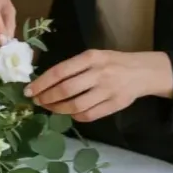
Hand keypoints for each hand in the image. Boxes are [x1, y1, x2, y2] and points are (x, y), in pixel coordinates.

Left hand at [25, 50, 172, 122]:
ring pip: (76, 105)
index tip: (29, 90)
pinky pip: (89, 115)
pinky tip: (70, 113)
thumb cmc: (113, 62)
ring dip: (58, 109)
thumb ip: (74, 67)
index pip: (60, 71)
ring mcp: (108, 90)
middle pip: (66, 90)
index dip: (42, 83)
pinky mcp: (115, 104)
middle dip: (46, 98)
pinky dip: (75, 116)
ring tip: (50, 108)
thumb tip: (45, 82)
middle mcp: (99, 73)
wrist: (142, 71)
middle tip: (37, 101)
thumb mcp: (94, 56)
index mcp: (91, 57)